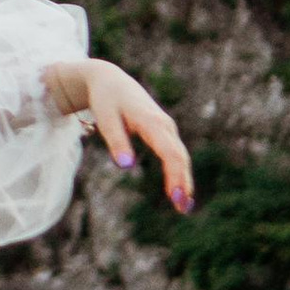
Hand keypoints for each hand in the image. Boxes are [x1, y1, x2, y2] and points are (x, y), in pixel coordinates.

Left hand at [49, 56, 193, 211]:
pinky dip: (179, 172)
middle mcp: (164, 125)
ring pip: (180, 156)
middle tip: (182, 208)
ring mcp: (166, 128)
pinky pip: (175, 154)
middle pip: (180, 157)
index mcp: (152, 122)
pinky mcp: (163, 132)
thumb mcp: (106, 119)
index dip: (175, 175)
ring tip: (183, 207)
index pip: (170, 152)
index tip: (175, 196)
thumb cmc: (106, 100)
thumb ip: (116, 141)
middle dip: (183, 182)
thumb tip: (126, 166)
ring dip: (184, 180)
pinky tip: (178, 191)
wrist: (110, 80)